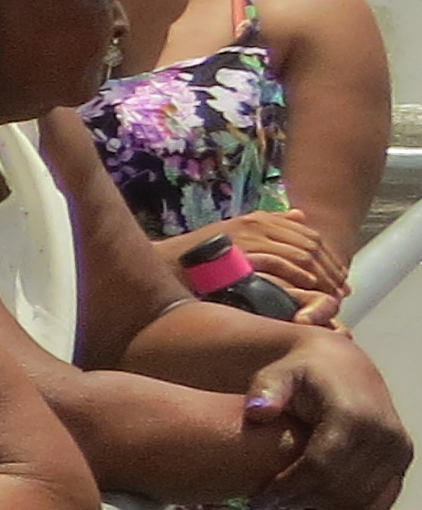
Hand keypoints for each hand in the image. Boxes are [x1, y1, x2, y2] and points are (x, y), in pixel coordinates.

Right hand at [195, 211, 348, 319]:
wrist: (168, 265)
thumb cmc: (201, 257)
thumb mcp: (237, 236)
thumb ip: (270, 226)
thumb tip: (300, 215)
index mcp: (260, 218)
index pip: (310, 235)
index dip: (330, 257)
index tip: (341, 278)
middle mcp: (258, 223)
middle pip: (310, 244)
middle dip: (331, 269)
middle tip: (342, 291)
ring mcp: (251, 236)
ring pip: (301, 254)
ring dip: (321, 275)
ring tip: (330, 294)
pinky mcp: (243, 251)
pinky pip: (280, 261)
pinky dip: (298, 274)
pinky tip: (308, 287)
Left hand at [243, 329, 411, 509]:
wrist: (343, 366)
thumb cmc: (306, 372)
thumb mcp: (279, 373)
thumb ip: (266, 390)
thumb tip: (258, 411)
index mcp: (352, 415)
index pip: (320, 467)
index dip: (290, 488)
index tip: (262, 498)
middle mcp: (382, 434)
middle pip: (340, 488)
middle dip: (302, 502)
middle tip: (271, 506)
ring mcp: (396, 449)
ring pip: (359, 498)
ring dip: (323, 509)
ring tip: (290, 505)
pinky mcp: (401, 459)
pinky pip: (379, 497)